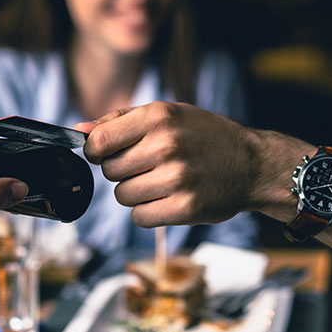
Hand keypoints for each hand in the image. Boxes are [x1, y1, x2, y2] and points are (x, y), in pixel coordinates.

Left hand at [76, 102, 261, 227]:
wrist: (253, 164)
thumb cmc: (205, 136)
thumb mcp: (168, 114)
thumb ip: (120, 120)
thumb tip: (78, 131)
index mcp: (159, 116)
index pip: (99, 141)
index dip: (95, 151)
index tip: (106, 154)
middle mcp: (167, 145)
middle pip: (109, 171)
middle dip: (122, 171)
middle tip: (148, 166)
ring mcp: (177, 178)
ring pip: (122, 196)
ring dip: (135, 192)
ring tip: (161, 181)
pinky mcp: (185, 208)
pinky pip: (140, 217)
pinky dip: (148, 211)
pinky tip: (168, 198)